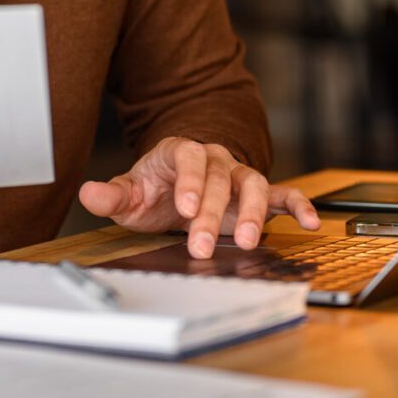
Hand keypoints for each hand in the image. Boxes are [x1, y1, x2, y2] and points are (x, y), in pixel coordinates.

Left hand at [78, 136, 318, 258]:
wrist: (180, 184)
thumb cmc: (156, 188)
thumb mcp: (131, 193)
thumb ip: (112, 196)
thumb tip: (88, 194)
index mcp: (180, 153)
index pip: (188, 159)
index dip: (189, 182)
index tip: (185, 207)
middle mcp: (213, 159)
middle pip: (217, 178)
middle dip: (211, 213)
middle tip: (201, 244)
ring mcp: (237, 174)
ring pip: (251, 183)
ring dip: (251, 212)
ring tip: (247, 240)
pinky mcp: (257, 193)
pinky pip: (281, 194)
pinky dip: (297, 205)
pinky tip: (309, 222)